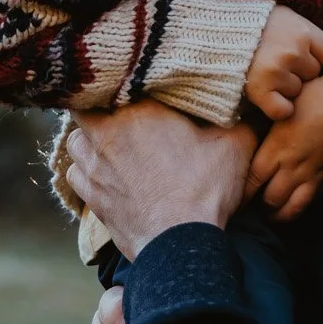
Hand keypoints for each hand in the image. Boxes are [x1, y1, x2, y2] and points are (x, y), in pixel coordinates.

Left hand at [65, 100, 255, 258]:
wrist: (181, 241)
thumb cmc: (206, 189)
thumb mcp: (236, 145)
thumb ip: (240, 118)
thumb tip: (249, 102)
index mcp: (140, 110)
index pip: (115, 81)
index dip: (119, 82)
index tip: (132, 86)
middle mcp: (108, 133)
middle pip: (84, 107)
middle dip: (97, 108)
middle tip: (117, 112)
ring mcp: (95, 167)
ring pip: (73, 141)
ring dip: (86, 139)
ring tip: (106, 141)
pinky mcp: (91, 196)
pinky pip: (73, 173)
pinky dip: (83, 170)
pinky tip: (101, 172)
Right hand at [244, 5, 322, 120]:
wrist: (216, 33)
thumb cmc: (255, 27)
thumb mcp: (286, 18)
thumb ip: (307, 35)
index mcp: (303, 31)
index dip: (315, 58)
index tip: (300, 55)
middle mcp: (293, 51)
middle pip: (314, 75)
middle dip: (300, 72)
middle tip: (278, 63)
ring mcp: (277, 71)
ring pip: (298, 92)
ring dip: (286, 88)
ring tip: (266, 73)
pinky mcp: (261, 90)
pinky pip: (283, 111)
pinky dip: (277, 109)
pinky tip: (267, 96)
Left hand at [248, 69, 322, 220]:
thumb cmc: (320, 92)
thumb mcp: (286, 103)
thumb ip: (269, 121)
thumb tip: (254, 128)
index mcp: (278, 146)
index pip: (253, 179)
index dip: (244, 191)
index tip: (236, 193)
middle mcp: (294, 165)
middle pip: (271, 199)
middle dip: (261, 206)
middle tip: (254, 204)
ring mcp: (314, 173)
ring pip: (294, 207)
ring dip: (282, 213)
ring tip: (275, 212)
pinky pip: (315, 199)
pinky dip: (305, 203)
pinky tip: (299, 199)